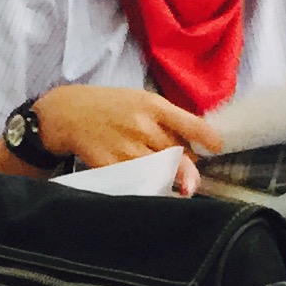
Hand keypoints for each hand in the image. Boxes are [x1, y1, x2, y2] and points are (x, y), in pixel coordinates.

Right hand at [33, 84, 221, 169]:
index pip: (190, 123)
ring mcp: (127, 148)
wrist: (68, 114)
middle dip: (188, 166)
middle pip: (179, 154)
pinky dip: (150, 187)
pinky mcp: (112, 166)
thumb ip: (165, 118)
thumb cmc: (108, 106)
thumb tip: (192, 143)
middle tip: (190, 174)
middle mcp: (142, 126)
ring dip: (173, 180)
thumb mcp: (138, 99)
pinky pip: (141, 183)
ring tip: (176, 185)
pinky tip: (151, 185)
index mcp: (152, 105)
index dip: (208, 138)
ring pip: (163, 172)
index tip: (217, 148)